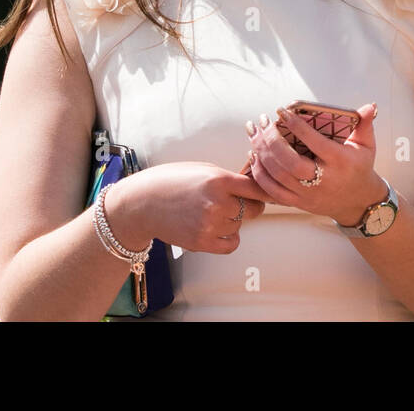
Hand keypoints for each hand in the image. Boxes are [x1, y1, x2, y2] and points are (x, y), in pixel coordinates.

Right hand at [116, 161, 276, 255]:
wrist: (142, 203)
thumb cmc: (172, 181)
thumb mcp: (203, 169)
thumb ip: (229, 178)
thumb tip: (256, 182)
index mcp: (219, 179)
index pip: (257, 188)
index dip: (265, 191)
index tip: (270, 192)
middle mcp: (217, 202)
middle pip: (253, 209)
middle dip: (247, 205)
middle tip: (233, 201)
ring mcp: (210, 224)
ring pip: (240, 226)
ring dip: (232, 221)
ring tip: (209, 212)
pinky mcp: (202, 242)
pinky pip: (231, 244)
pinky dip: (228, 238)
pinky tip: (216, 228)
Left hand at [244, 103, 385, 226]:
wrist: (358, 202)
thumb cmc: (360, 168)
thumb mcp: (367, 146)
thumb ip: (365, 124)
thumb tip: (369, 106)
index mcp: (340, 162)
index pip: (315, 142)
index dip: (296, 126)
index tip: (281, 110)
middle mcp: (323, 179)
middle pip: (290, 163)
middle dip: (271, 141)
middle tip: (262, 122)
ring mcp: (308, 194)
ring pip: (278, 176)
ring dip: (261, 154)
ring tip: (253, 133)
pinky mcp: (298, 203)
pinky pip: (273, 191)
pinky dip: (260, 174)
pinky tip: (253, 156)